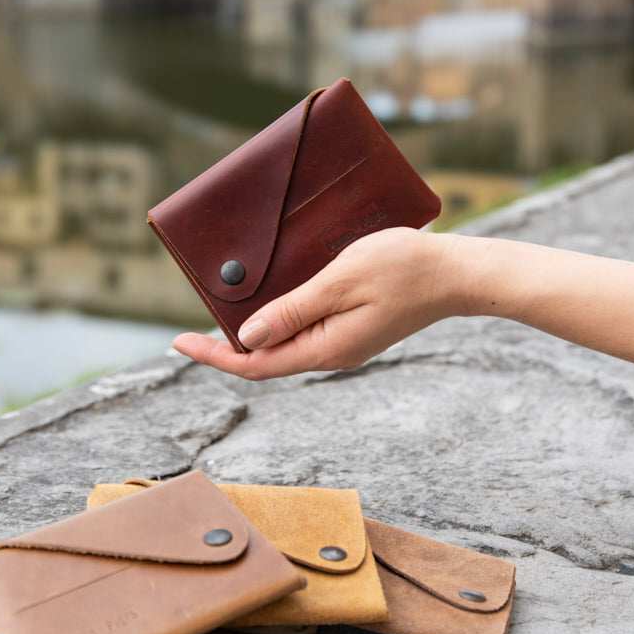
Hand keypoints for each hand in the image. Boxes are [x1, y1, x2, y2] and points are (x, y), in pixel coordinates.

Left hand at [172, 227, 471, 379]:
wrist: (456, 273)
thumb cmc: (402, 269)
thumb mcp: (339, 282)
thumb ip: (292, 310)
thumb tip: (247, 337)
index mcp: (325, 348)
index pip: (255, 364)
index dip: (213, 355)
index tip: (178, 342)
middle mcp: (331, 353)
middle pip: (266, 358)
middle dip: (226, 345)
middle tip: (191, 326)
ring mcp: (343, 342)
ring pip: (285, 343)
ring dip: (252, 331)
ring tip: (222, 310)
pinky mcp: (354, 327)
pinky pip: (305, 328)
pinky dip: (279, 317)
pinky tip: (269, 298)